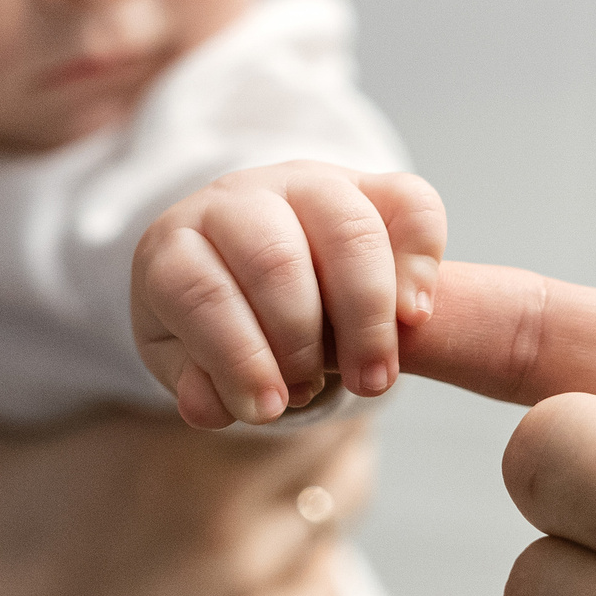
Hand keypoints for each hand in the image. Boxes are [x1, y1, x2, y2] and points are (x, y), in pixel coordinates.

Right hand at [0, 277, 361, 595]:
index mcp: (171, 443)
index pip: (287, 358)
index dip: (290, 337)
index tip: (262, 329)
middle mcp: (234, 506)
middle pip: (340, 425)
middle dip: (323, 399)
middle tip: (285, 382)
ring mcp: (258, 579)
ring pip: (344, 501)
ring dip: (324, 475)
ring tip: (280, 459)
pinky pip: (329, 580)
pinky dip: (313, 556)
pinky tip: (267, 545)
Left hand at [133, 162, 445, 429]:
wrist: (251, 271)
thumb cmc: (217, 322)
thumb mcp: (189, 360)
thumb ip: (198, 383)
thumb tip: (211, 406)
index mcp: (177, 245)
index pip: (201, 292)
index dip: (237, 357)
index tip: (268, 411)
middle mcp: (240, 200)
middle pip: (275, 259)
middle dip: (300, 343)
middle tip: (311, 393)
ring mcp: (308, 184)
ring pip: (348, 229)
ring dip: (367, 316)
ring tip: (374, 379)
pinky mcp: (370, 186)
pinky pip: (411, 205)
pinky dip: (419, 262)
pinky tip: (414, 317)